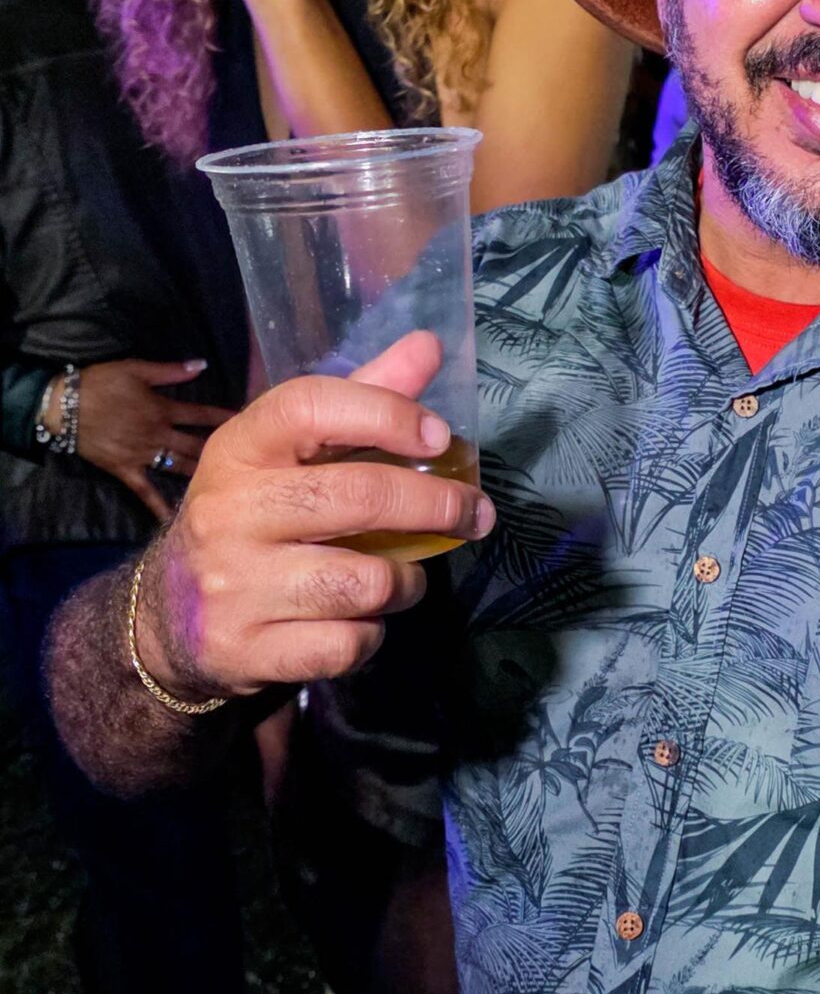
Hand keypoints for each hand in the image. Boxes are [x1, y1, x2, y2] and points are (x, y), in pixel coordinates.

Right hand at [71, 357, 232, 522]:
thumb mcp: (135, 369)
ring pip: (178, 467)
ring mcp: (142, 456)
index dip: (224, 419)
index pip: (201, 416)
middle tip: (246, 460)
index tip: (247, 424)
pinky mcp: (125, 470)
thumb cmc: (99, 383)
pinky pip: (145, 492)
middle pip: (196, 445)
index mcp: (162, 410)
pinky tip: (175, 521)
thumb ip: (170, 371)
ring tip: (226, 484)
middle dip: (221, 451)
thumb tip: (202, 364)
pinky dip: (160, 507)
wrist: (64, 407)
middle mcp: (157, 436)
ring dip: (201, 475)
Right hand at [133, 331, 492, 702]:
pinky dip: (370, 634)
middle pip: (357, 498)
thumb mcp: (289, 453)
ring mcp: (234, 585)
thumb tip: (429, 345)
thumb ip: (361, 399)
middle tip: (475, 515)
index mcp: (240, 449)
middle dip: (437, 508)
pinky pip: (346, 643)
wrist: (170, 620)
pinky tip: (358, 620)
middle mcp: (229, 511)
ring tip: (403, 578)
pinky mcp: (247, 649)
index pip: (310, 407)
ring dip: (405, 583)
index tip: (439, 437)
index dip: (384, 413)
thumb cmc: (253, 518)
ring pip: (365, 582)